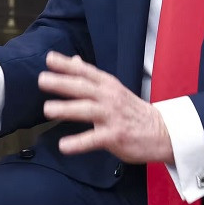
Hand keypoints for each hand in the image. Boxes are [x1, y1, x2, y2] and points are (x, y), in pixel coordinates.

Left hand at [38, 51, 172, 163]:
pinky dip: (78, 143)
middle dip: (62, 83)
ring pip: (87, 110)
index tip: (49, 58)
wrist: (162, 132)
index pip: (85, 72)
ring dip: (67, 109)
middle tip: (42, 80)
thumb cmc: (131, 110)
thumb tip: (73, 60)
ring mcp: (112, 117)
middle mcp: (109, 97)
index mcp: (108, 84)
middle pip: (83, 88)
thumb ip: (91, 76)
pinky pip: (94, 139)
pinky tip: (64, 146)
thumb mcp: (113, 88)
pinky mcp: (115, 136)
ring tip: (47, 109)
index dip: (67, 65)